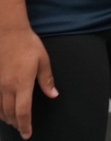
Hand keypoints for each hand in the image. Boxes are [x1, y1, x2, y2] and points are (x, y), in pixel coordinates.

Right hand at [0, 24, 57, 138]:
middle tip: (22, 129)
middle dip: (16, 124)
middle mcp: (7, 87)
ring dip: (6, 118)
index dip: (25, 125)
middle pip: (9, 113)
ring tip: (14, 122)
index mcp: (22, 84)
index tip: (28, 133)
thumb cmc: (28, 44)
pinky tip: (2, 110)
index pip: (23, 111)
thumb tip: (53, 95)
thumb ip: (47, 80)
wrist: (8, 32)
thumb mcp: (43, 60)